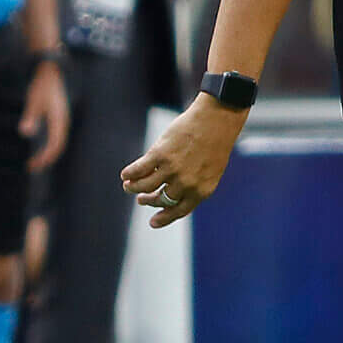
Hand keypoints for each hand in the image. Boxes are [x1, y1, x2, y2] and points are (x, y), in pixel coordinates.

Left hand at [21, 59, 69, 171]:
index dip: (45, 157)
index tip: (33, 165)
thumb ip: (30, 117)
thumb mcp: (33, 101)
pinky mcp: (58, 117)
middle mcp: (63, 122)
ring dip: (47, 153)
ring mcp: (62, 120)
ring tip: (35, 161)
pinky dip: (48, 145)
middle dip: (46, 159)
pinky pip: (56, 136)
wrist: (50, 71)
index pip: (55, 144)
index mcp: (59, 120)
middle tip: (31, 167)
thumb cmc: (41, 86)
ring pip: (58, 142)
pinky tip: (40, 146)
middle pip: (58, 146)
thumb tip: (25, 134)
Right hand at [120, 95, 248, 227]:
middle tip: (141, 199)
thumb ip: (196, 183)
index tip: (152, 222)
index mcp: (202, 190)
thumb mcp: (211, 170)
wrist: (217, 120)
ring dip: (133, 188)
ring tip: (129, 185)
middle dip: (147, 201)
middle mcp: (186, 184)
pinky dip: (129, 174)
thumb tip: (172, 193)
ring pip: (144, 187)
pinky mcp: (159, 155)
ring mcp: (172, 170)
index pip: (179, 211)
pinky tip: (125, 175)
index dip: (164, 218)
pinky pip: (137, 170)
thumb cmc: (215, 142)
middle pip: (159, 199)